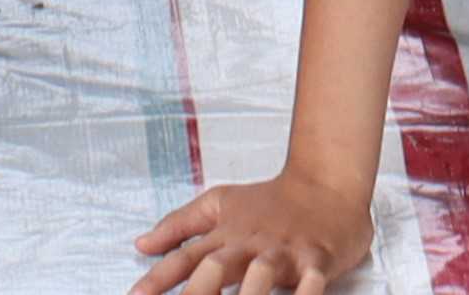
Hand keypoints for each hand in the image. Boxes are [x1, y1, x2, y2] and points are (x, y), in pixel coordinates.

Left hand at [129, 168, 371, 294]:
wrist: (327, 184)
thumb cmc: (270, 201)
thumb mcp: (220, 204)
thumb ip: (181, 225)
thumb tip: (140, 243)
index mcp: (226, 233)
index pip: (186, 256)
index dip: (159, 278)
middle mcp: (250, 243)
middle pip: (217, 267)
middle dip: (197, 292)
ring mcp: (283, 251)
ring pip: (262, 275)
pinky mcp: (317, 259)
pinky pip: (311, 281)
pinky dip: (304, 294)